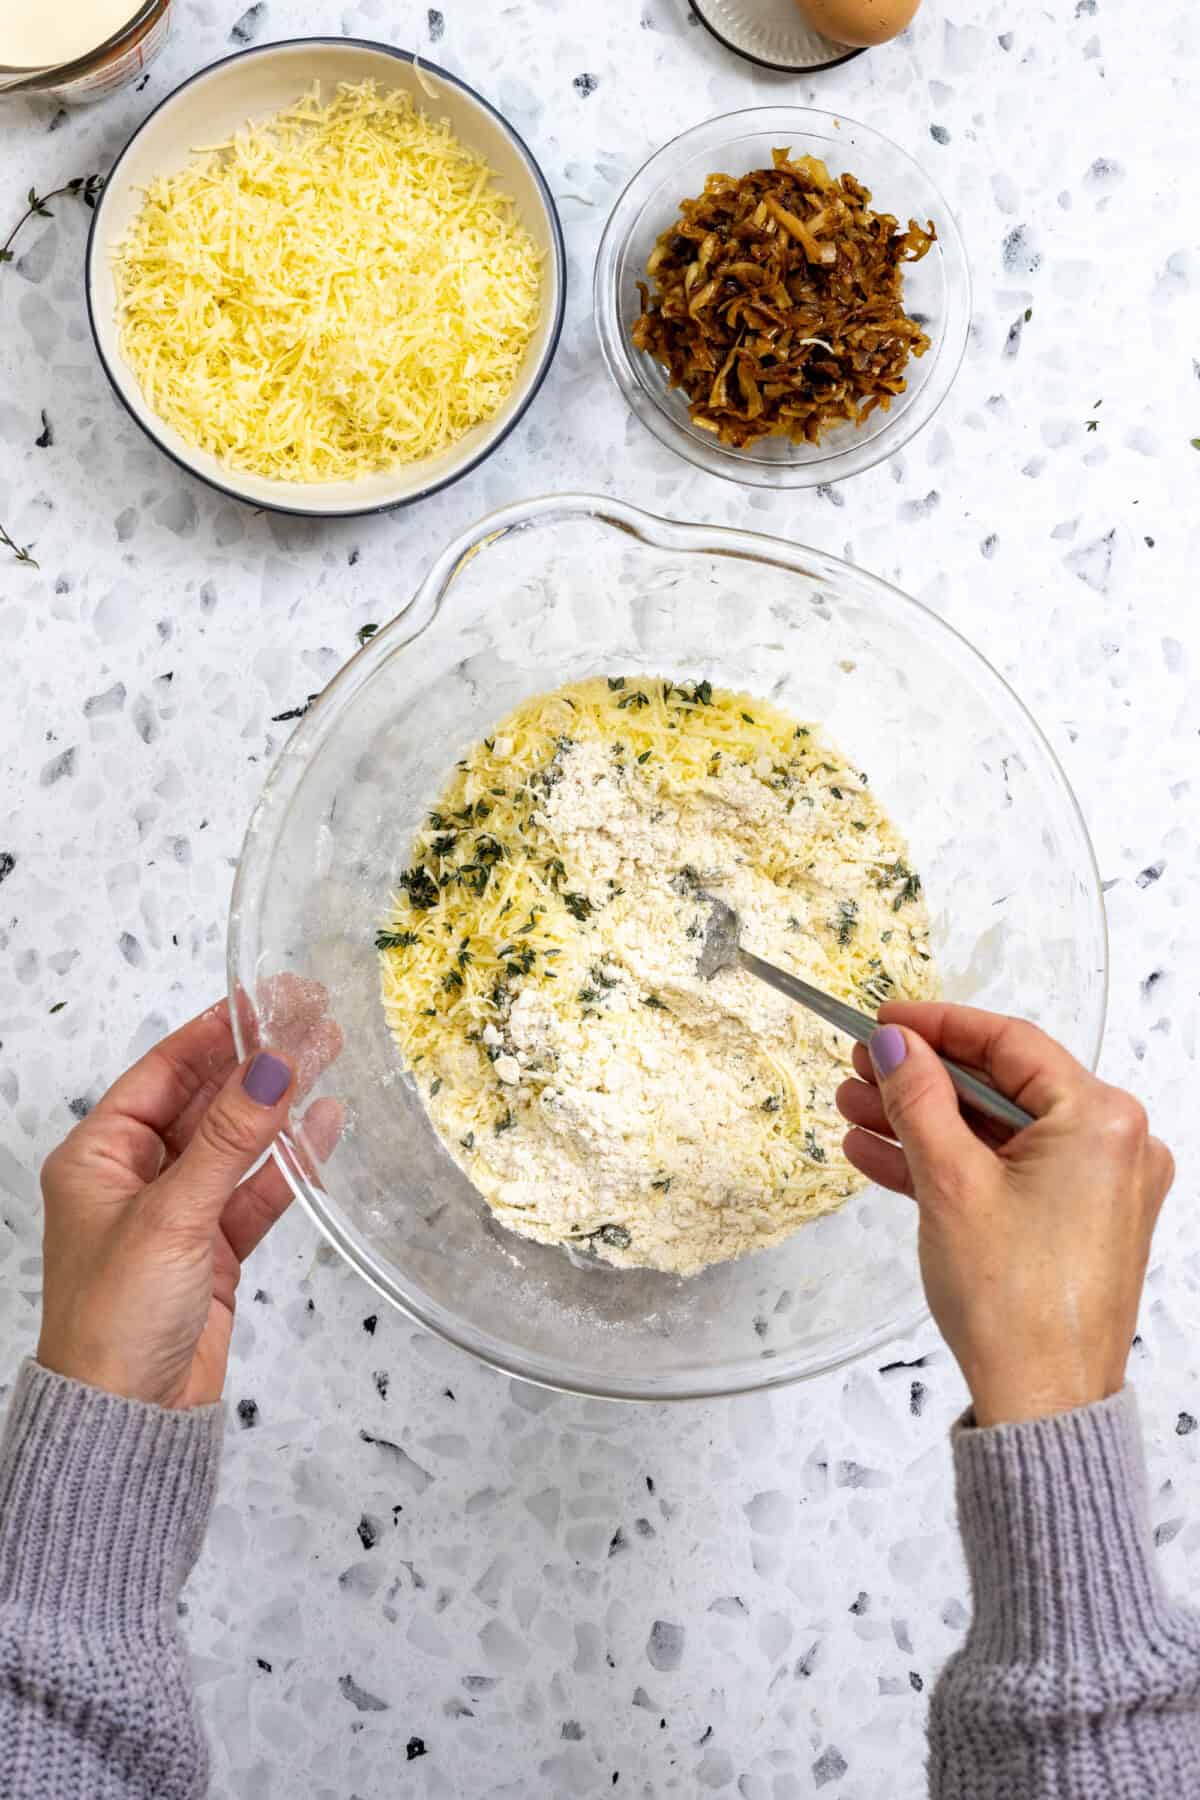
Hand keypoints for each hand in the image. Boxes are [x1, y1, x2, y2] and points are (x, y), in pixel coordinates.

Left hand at [37, 995, 341, 1409]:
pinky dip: (290, 1161)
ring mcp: (178, 1213)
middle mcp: (135, 1176)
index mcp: (98, 1156)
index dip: (216, 1031)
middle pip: (204, 1100)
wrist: (129, 1419)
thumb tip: (274, 1064)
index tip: (266, 996)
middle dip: (257, 1060)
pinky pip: (257, 1191)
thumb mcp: (172, 1216)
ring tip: (332, 1054)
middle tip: (313, 1017)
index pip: (163, 1071)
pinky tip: (326, 1125)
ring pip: (238, 1142)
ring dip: (281, 1103)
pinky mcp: (214, 1250)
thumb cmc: (116, 1318)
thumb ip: (230, 1138)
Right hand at [836, 1002, 1174, 1427]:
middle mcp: (1114, 1145)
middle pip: (1001, 1087)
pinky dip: (950, 1164)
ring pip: (996, 1132)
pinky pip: (1006, 1173)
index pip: (1010, 1043)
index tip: (886, 1017)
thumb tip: (897, 1044)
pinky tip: (881, 1156)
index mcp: (1102, 1120)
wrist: (1041, 1403)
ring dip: (924, 1122)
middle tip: (861, 1065)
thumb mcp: (949, 1182)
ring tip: (855, 1109)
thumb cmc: (1013, 1302)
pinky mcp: (1076, 1223)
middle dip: (922, 1079)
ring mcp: (1097, 1187)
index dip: (939, 1025)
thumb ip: (919, 1099)